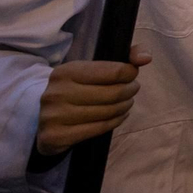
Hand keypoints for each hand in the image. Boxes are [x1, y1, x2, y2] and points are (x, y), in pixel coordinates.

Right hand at [35, 47, 151, 156]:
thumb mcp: (95, 68)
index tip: (132, 76)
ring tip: (126, 103)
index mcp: (66, 71)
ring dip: (124, 107)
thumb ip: (126, 56)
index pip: (115, 71)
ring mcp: (54, 116)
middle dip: (130, 91)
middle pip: (113, 93)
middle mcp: (57, 93)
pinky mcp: (55, 136)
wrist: (45, 117)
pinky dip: (115, 122)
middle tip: (132, 91)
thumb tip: (146, 57)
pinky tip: (118, 117)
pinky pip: (98, 129)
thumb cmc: (78, 88)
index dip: (130, 74)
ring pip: (107, 112)